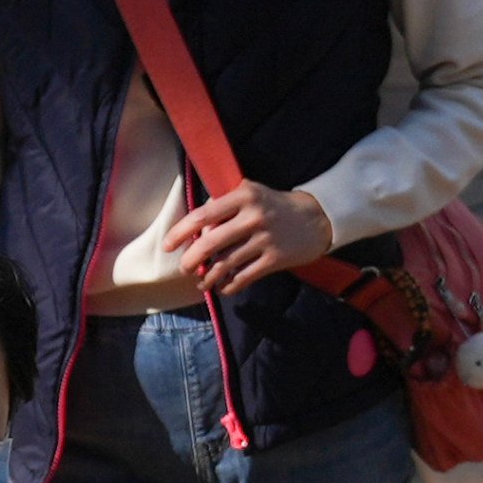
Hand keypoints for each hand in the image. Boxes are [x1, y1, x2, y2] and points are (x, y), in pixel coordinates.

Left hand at [166, 182, 333, 295]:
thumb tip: (193, 230)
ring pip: (225, 264)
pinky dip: (228, 286)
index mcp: (243, 196)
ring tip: (202, 282)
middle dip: (190, 260)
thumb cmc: (273, 206)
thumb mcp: (251, 194)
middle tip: (184, 268)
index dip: (180, 232)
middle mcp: (253, 216)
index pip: (203, 215)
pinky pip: (242, 278)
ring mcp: (265, 238)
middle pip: (210, 243)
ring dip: (208, 277)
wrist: (315, 218)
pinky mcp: (274, 259)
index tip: (167, 245)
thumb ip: (223, 207)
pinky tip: (223, 287)